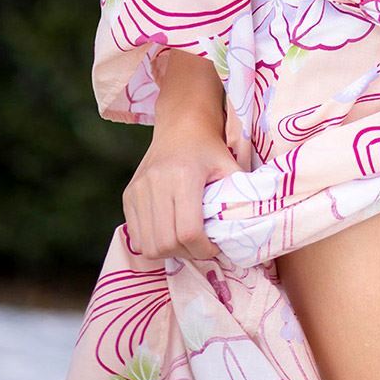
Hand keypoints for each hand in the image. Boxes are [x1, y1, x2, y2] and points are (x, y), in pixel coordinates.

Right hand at [122, 113, 244, 262]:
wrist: (181, 126)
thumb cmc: (209, 148)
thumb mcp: (230, 166)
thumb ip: (242, 195)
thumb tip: (251, 227)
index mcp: (184, 176)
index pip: (189, 231)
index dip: (203, 249)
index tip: (215, 248)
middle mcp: (155, 183)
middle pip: (166, 243)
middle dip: (188, 253)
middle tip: (202, 247)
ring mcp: (137, 190)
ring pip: (149, 245)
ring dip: (170, 252)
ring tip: (186, 242)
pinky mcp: (128, 196)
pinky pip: (136, 236)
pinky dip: (153, 244)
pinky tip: (170, 233)